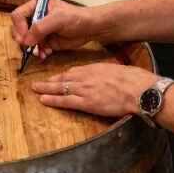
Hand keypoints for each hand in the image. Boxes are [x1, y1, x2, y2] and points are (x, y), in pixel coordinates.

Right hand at [10, 0, 97, 57]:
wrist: (90, 29)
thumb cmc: (76, 18)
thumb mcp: (58, 19)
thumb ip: (41, 27)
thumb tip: (26, 41)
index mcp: (36, 5)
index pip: (18, 15)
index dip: (19, 27)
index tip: (25, 38)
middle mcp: (35, 17)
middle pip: (18, 29)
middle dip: (23, 40)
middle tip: (29, 48)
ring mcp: (39, 30)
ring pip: (26, 41)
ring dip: (31, 48)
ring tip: (40, 53)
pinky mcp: (45, 41)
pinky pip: (35, 48)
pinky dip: (38, 53)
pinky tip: (46, 54)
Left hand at [32, 62, 158, 117]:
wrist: (138, 90)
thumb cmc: (133, 80)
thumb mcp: (116, 71)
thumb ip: (105, 74)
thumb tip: (104, 78)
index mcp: (93, 69)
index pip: (73, 71)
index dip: (61, 76)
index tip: (54, 78)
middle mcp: (86, 77)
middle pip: (63, 78)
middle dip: (49, 81)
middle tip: (36, 83)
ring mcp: (85, 90)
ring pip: (60, 88)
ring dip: (46, 89)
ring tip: (35, 89)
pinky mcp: (87, 103)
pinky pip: (66, 101)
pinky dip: (53, 100)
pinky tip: (43, 100)